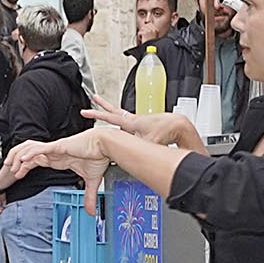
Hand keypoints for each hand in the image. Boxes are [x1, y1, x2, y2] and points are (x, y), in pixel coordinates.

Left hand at [0, 131, 102, 189]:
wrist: (106, 145)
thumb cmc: (99, 157)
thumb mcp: (92, 181)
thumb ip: (89, 197)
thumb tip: (91, 212)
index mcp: (59, 158)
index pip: (37, 160)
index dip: (25, 166)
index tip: (18, 174)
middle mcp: (54, 153)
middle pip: (29, 153)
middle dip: (17, 161)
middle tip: (10, 171)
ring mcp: (54, 149)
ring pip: (30, 150)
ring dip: (19, 157)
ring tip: (11, 166)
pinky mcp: (58, 146)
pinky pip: (39, 149)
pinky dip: (29, 154)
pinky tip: (22, 160)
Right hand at [85, 102, 199, 151]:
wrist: (178, 125)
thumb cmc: (166, 130)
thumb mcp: (149, 142)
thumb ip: (142, 152)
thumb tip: (139, 163)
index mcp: (130, 123)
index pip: (109, 117)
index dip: (96, 115)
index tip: (85, 111)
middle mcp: (133, 119)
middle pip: (114, 110)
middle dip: (103, 106)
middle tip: (94, 99)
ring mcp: (139, 120)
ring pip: (122, 113)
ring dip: (113, 111)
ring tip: (106, 109)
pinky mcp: (145, 124)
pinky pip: (130, 120)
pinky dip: (124, 121)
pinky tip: (125, 127)